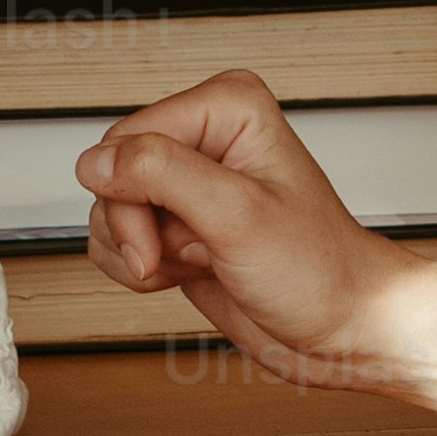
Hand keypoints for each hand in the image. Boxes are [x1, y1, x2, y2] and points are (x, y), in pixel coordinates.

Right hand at [74, 67, 419, 380]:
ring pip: (108, 209)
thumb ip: (161, 175)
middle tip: (187, 253)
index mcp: (226, 108)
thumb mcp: (237, 215)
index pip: (127, 138)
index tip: (160, 238)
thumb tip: (95, 162)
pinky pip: (117, 238)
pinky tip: (186, 272)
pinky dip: (138, 268)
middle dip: (135, 227)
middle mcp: (205, 138)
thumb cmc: (320, 270)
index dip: (131, 195)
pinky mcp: (179, 223)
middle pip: (112, 173)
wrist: (340, 327)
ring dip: (136, 251)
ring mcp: (189, 183)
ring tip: (194, 260)